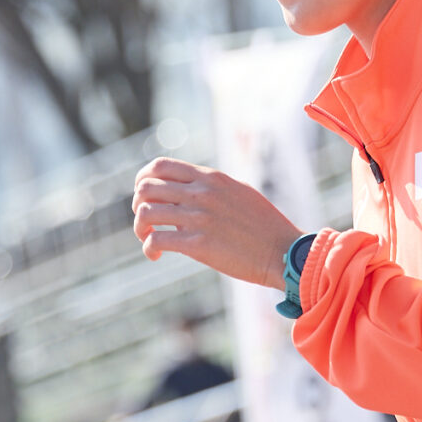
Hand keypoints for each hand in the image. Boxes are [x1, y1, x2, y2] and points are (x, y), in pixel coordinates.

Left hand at [131, 159, 299, 288]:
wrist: (283, 252)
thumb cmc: (264, 227)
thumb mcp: (239, 193)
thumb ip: (212, 189)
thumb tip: (187, 192)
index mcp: (211, 178)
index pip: (160, 166)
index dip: (143, 180)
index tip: (145, 196)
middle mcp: (202, 193)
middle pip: (147, 188)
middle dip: (138, 205)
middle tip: (147, 222)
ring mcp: (199, 217)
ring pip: (146, 213)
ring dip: (140, 228)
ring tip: (149, 238)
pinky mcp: (199, 244)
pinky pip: (157, 240)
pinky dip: (149, 248)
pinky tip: (156, 256)